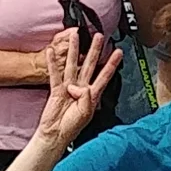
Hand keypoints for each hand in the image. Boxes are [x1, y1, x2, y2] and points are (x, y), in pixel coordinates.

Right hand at [37, 28, 121, 146]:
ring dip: (74, 50)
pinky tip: (52, 52)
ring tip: (75, 36)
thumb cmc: (71, 127)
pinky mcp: (56, 89)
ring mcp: (68, 87)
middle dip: (95, 50)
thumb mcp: (85, 113)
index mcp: (92, 94)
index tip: (118, 52)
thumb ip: (85, 97)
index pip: (104, 75)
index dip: (111, 64)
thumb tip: (76, 86)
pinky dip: (53, 63)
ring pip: (72, 64)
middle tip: (99, 36)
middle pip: (90, 64)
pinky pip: (54, 74)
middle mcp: (81, 88)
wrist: (55, 134)